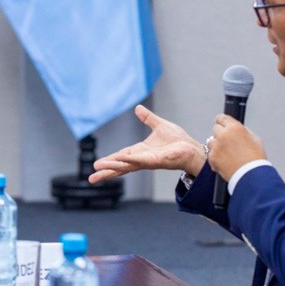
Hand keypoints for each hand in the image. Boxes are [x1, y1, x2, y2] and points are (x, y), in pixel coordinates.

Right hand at [89, 104, 204, 183]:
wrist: (192, 148)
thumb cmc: (178, 141)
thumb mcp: (159, 125)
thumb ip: (147, 118)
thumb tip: (138, 108)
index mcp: (140, 151)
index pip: (120, 157)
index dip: (109, 161)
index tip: (97, 166)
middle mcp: (141, 159)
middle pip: (120, 166)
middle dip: (106, 171)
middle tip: (92, 177)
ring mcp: (147, 161)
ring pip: (126, 165)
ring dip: (112, 167)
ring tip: (98, 170)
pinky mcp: (155, 161)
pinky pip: (139, 160)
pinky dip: (127, 160)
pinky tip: (118, 160)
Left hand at [207, 114, 266, 180]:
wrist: (251, 176)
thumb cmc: (256, 159)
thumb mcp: (255, 139)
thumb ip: (243, 131)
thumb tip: (235, 128)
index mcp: (235, 128)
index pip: (221, 118)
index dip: (222, 121)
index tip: (221, 124)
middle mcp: (223, 135)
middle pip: (215, 129)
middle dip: (220, 134)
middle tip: (227, 143)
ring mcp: (216, 146)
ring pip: (211, 141)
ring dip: (216, 146)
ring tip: (228, 154)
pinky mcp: (212, 157)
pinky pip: (210, 154)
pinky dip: (216, 157)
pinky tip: (225, 161)